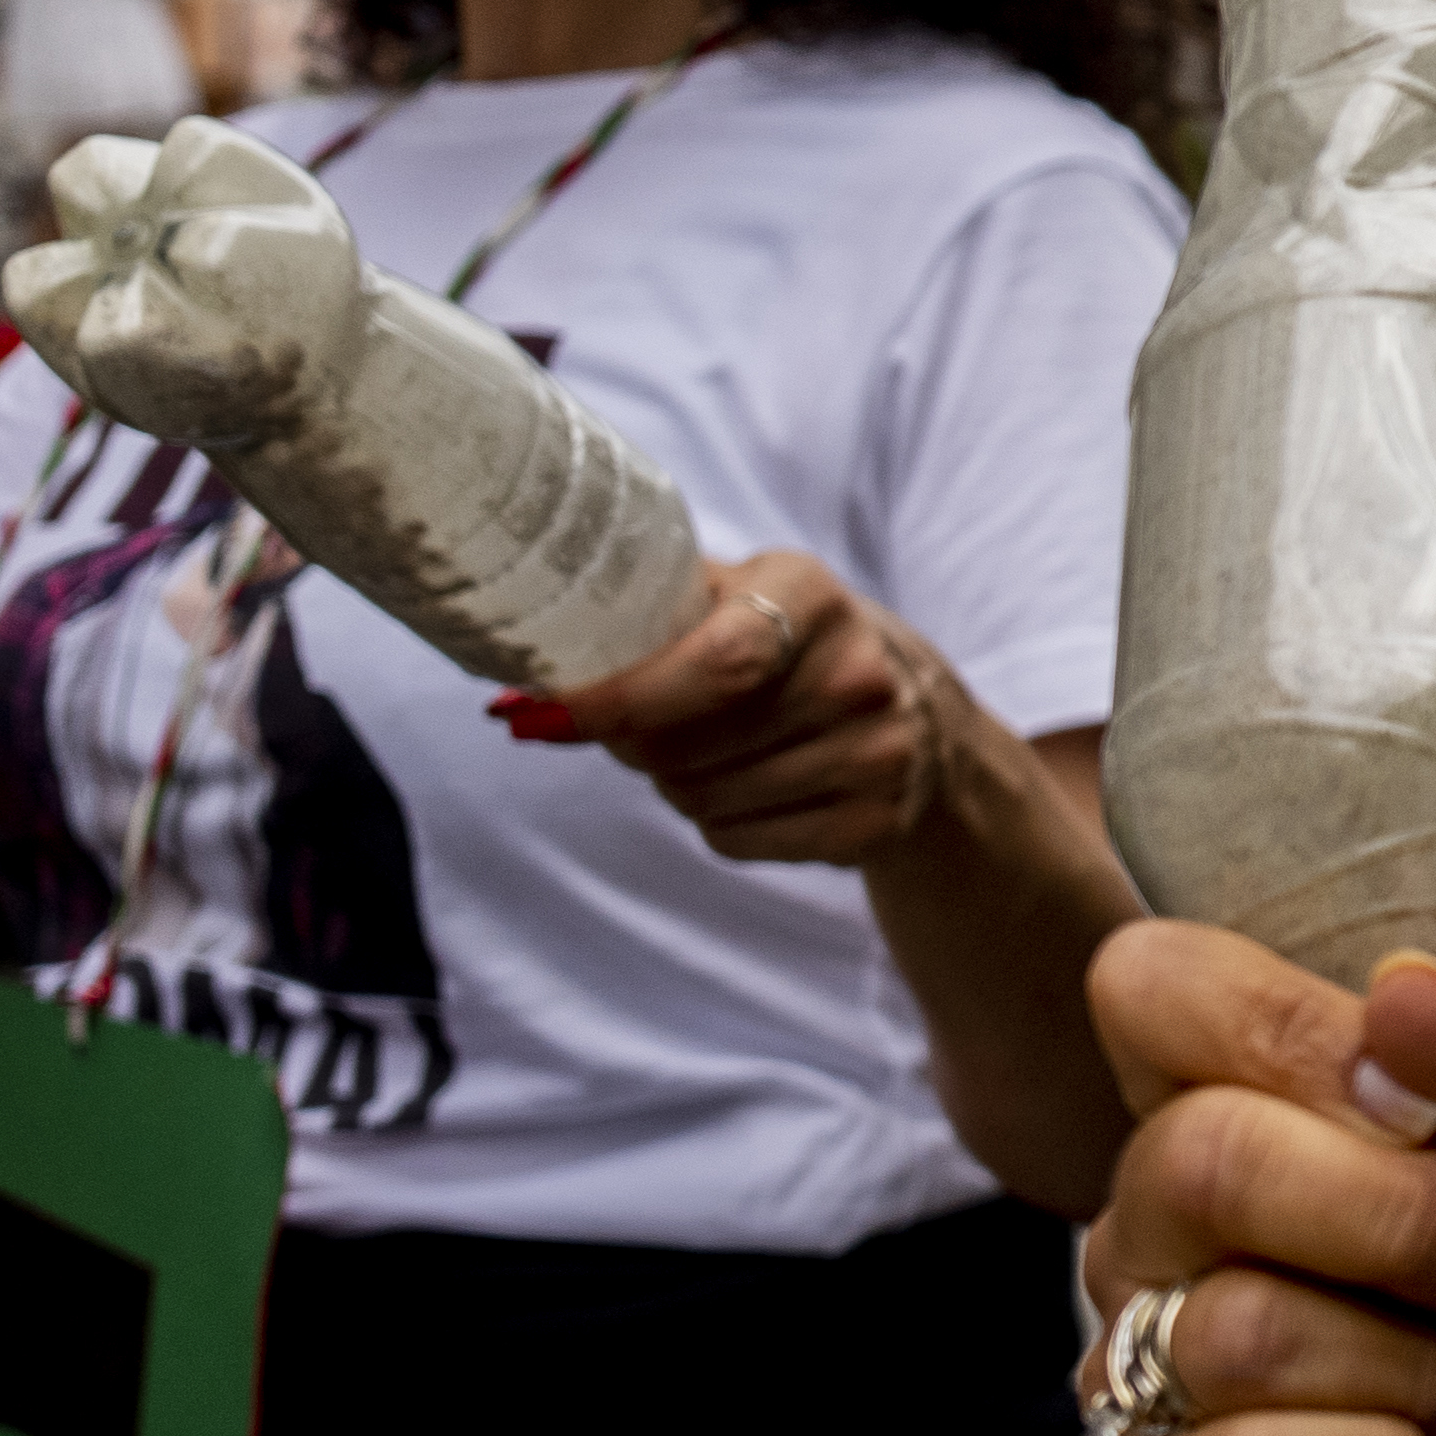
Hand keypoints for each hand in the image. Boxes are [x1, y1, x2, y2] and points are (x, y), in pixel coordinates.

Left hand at [500, 551, 953, 865]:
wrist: (922, 710)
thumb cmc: (791, 643)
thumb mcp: (740, 593)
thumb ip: (644, 612)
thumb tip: (513, 677)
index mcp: (810, 595)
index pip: (708, 663)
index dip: (615, 699)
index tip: (536, 717)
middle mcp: (857, 674)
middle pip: (683, 746)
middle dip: (630, 744)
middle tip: (631, 728)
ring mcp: (876, 753)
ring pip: (700, 800)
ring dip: (674, 783)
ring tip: (705, 751)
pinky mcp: (874, 823)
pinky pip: (736, 842)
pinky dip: (719, 823)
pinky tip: (748, 787)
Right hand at [1075, 932, 1435, 1435]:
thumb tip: (1399, 995)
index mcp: (1253, 1099)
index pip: (1155, 987)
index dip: (1291, 1031)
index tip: (1433, 1107)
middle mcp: (1168, 1226)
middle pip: (1195, 1155)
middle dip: (1411, 1222)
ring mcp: (1149, 1373)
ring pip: (1234, 1325)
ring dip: (1413, 1366)